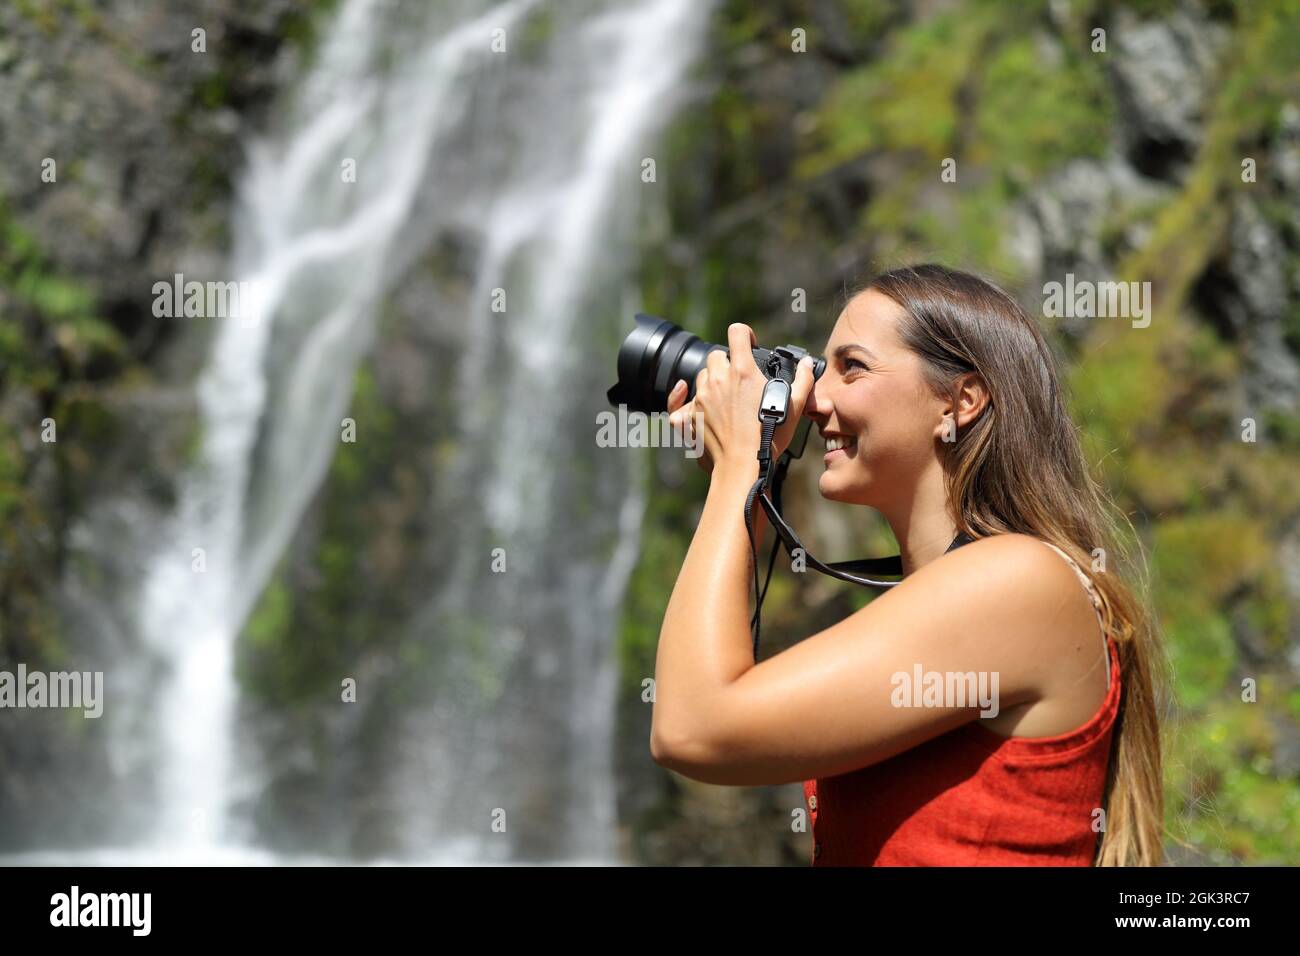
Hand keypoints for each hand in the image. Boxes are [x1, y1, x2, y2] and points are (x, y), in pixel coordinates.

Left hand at [666, 323, 816, 474]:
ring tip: (726, 399)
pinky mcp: (689, 417)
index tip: (750, 344)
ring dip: (711, 382)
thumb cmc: (770, 437)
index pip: (737, 333)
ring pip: (701, 377)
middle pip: (716, 356)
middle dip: (727, 363)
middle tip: (740, 380)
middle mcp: (718, 380)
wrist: (744, 466)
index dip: (744, 335)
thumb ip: (804, 380)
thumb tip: (808, 364)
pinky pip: (678, 403)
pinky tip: (685, 396)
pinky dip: (680, 398)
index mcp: (743, 371)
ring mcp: (700, 398)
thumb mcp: (796, 407)